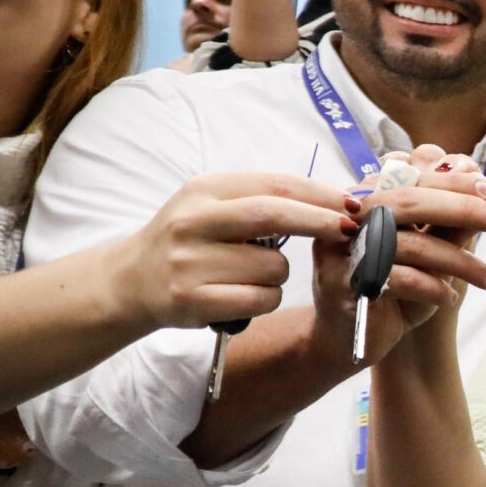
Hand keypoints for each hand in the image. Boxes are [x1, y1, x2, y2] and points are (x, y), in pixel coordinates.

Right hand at [114, 171, 357, 330]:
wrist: (131, 281)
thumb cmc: (190, 242)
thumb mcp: (214, 206)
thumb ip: (263, 200)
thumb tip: (335, 202)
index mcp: (204, 190)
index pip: (275, 185)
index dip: (321, 195)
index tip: (354, 204)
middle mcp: (193, 221)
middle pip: (275, 215)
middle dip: (321, 222)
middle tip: (350, 230)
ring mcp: (190, 262)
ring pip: (274, 268)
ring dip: (280, 276)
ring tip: (249, 276)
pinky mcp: (192, 299)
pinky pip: (260, 300)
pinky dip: (265, 300)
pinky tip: (241, 298)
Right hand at [308, 146, 485, 367]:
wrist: (347, 339)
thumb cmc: (392, 288)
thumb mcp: (429, 253)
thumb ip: (449, 224)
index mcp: (367, 199)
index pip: (413, 178)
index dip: (455, 182)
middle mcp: (349, 218)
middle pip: (410, 202)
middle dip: (464, 209)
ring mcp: (341, 249)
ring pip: (410, 244)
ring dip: (459, 262)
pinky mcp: (342, 284)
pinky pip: (399, 280)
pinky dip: (433, 289)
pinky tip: (449, 299)